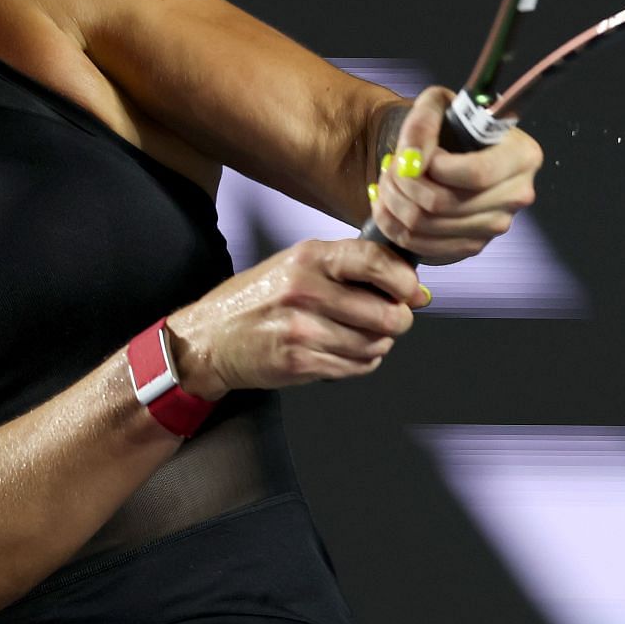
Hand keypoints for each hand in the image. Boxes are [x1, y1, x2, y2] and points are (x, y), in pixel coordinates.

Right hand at [163, 240, 428, 398]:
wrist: (211, 338)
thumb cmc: (260, 299)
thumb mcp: (297, 264)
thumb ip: (350, 268)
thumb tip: (412, 287)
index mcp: (309, 257)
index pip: (375, 261)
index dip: (404, 280)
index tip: (413, 291)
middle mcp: (305, 289)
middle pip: (385, 312)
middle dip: (398, 320)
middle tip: (393, 319)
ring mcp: (302, 329)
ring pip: (375, 344)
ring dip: (380, 344)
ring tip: (363, 336)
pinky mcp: (299, 361)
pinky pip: (356, 367)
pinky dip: (362, 362)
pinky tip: (346, 352)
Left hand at [368, 85, 541, 264]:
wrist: (447, 151)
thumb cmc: (448, 126)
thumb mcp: (436, 105)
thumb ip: (423, 123)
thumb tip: (413, 161)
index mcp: (521, 156)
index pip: (476, 173)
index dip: (434, 167)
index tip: (415, 154)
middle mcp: (516, 194)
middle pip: (445, 203)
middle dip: (403, 184)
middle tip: (391, 168)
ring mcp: (496, 225)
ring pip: (429, 225)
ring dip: (395, 203)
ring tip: (389, 183)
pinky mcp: (473, 245)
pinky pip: (426, 247)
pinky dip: (397, 227)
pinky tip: (391, 207)